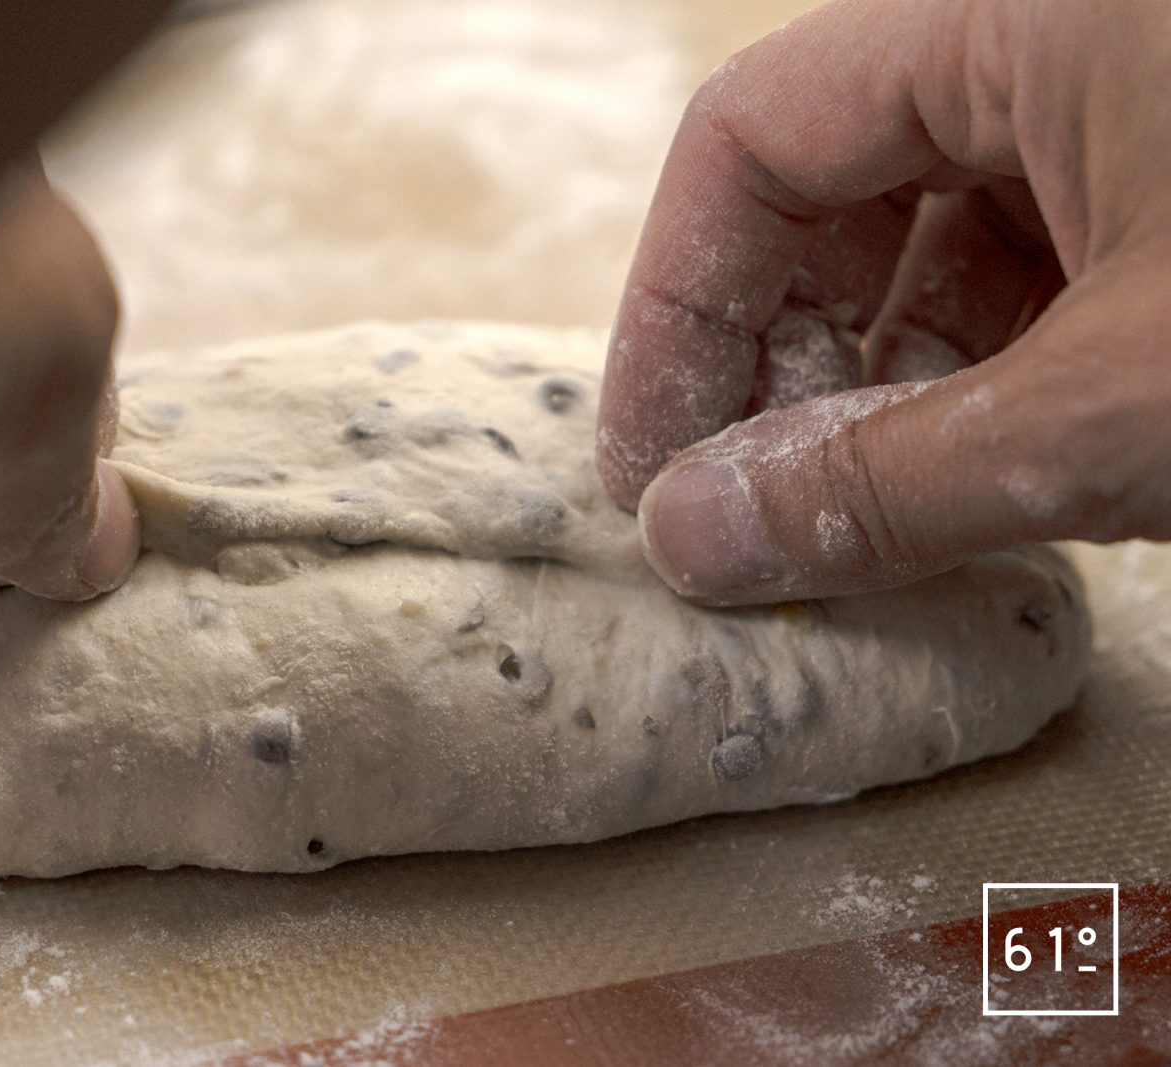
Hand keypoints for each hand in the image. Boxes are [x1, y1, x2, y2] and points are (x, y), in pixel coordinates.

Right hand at [597, 0, 1170, 604]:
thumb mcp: (1113, 410)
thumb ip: (885, 479)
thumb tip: (690, 538)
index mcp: (1024, 13)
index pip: (751, 136)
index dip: (673, 314)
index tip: (649, 470)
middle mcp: (1063, 39)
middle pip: (829, 190)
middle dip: (774, 364)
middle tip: (756, 509)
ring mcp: (1134, 110)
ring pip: (931, 241)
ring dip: (875, 390)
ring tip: (862, 515)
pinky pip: (1034, 271)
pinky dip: (983, 383)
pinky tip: (972, 484)